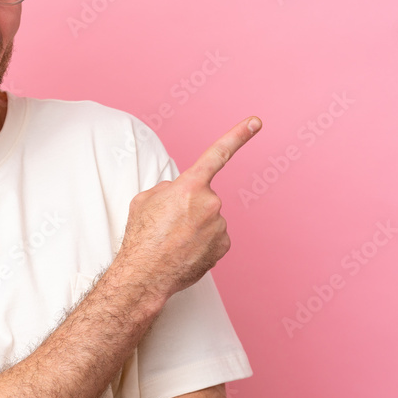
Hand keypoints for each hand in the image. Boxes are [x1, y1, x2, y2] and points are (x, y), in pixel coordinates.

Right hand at [115, 116, 260, 300]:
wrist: (145, 275)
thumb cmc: (141, 237)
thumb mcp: (145, 199)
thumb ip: (168, 188)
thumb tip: (180, 192)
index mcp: (190, 186)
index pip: (218, 154)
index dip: (238, 135)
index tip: (256, 122)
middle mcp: (210, 203)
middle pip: (203, 196)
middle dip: (189, 206)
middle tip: (168, 224)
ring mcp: (219, 226)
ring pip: (209, 218)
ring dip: (195, 225)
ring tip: (173, 240)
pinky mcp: (223, 246)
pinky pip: (214, 236)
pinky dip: (202, 241)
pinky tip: (185, 250)